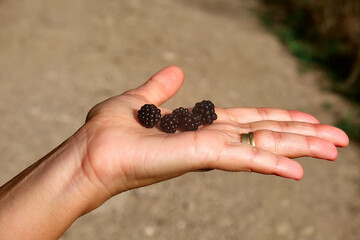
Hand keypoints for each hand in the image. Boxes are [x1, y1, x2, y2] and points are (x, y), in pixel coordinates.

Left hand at [80, 65, 348, 198]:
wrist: (92, 151)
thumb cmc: (111, 129)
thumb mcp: (141, 99)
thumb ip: (161, 87)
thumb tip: (176, 71)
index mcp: (201, 125)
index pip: (249, 120)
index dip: (278, 117)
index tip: (305, 118)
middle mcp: (211, 138)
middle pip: (266, 132)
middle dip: (303, 135)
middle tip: (339, 138)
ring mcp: (209, 149)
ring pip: (264, 145)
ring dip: (301, 147)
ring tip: (335, 147)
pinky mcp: (201, 156)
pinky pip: (244, 158)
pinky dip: (272, 162)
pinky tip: (300, 169)